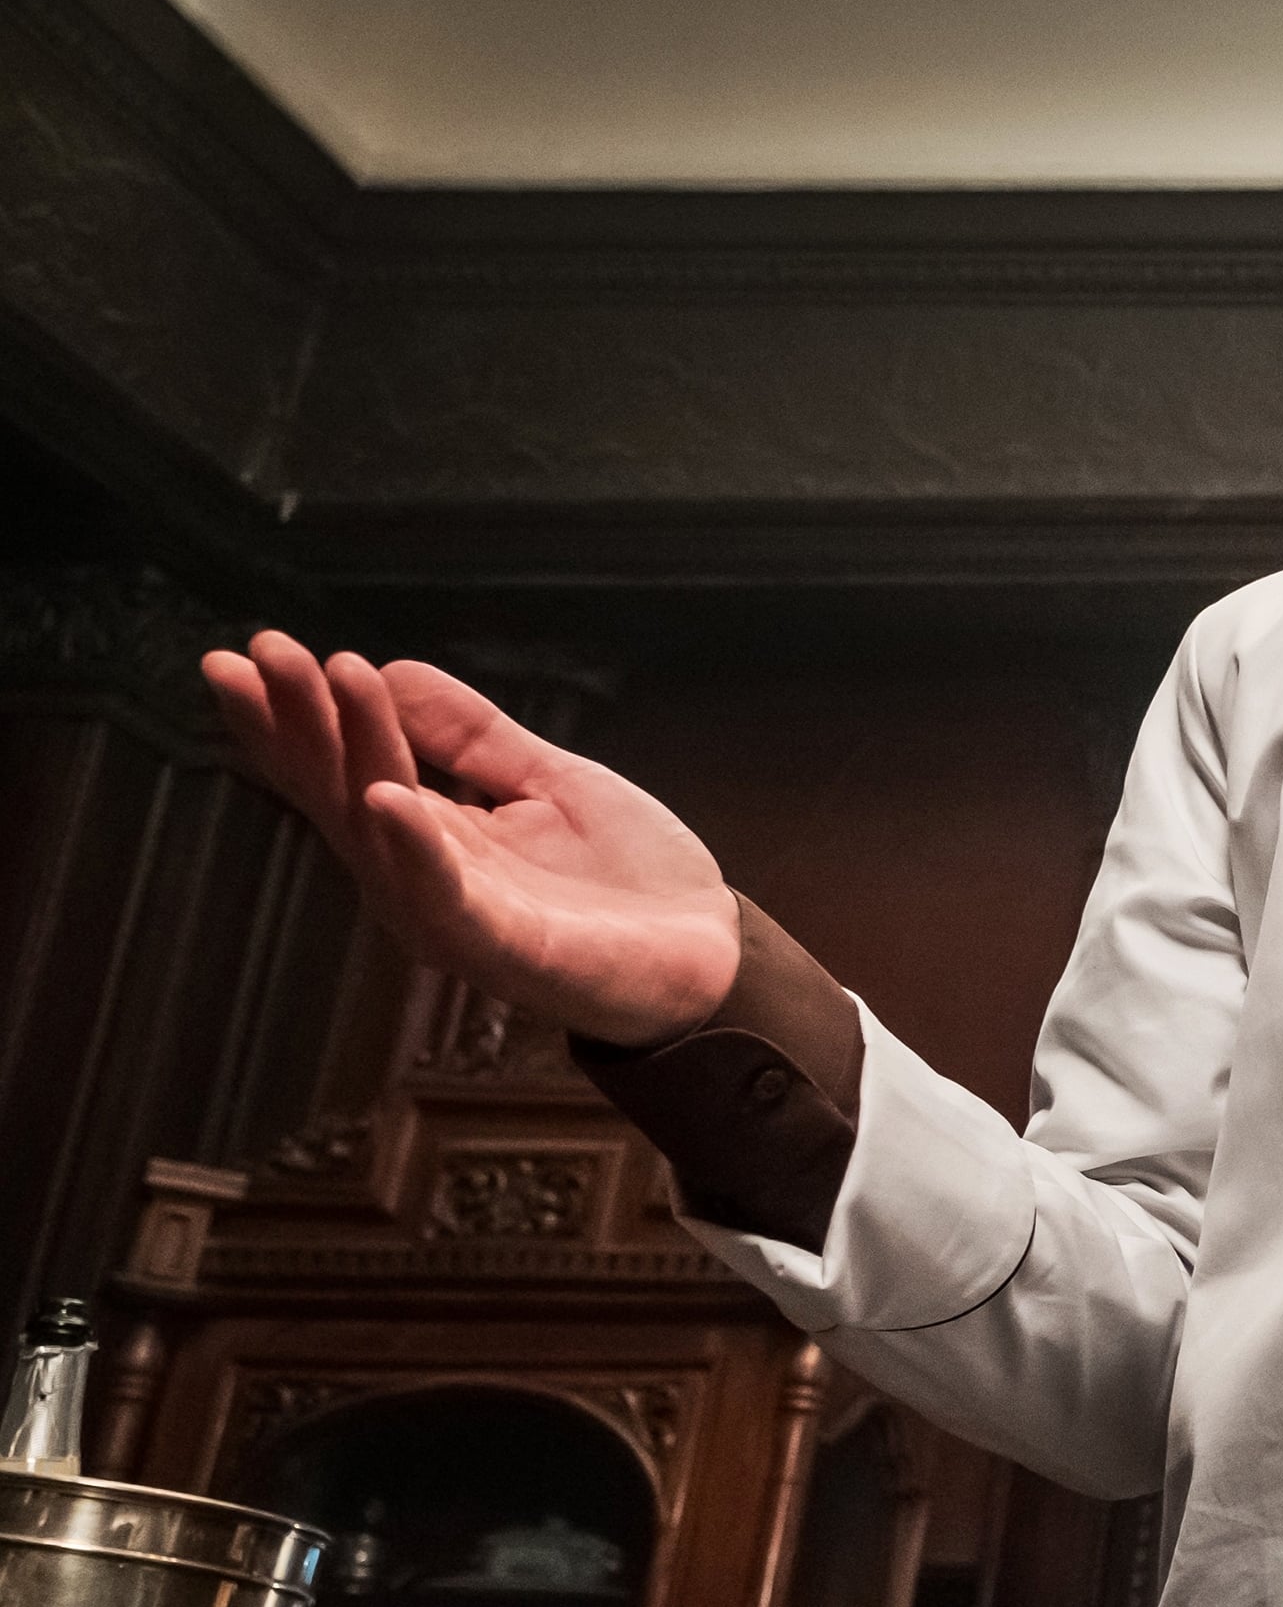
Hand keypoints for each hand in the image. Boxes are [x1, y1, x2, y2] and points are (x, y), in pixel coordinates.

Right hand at [201, 631, 739, 1047]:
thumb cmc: (623, 880)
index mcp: (427, 836)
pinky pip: (443, 898)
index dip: (291, 717)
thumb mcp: (549, 780)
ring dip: (354, 753)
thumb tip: (392, 668)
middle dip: (299, 721)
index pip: (341, 769)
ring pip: (381, 831)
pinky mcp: (500, 948)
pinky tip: (386, 797)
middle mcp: (419, 877)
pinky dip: (413, 848)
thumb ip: (474, 735)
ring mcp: (453, 915)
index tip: (250, 653)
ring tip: (333, 681)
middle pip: (341, 792)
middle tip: (264, 652)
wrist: (708, 954)